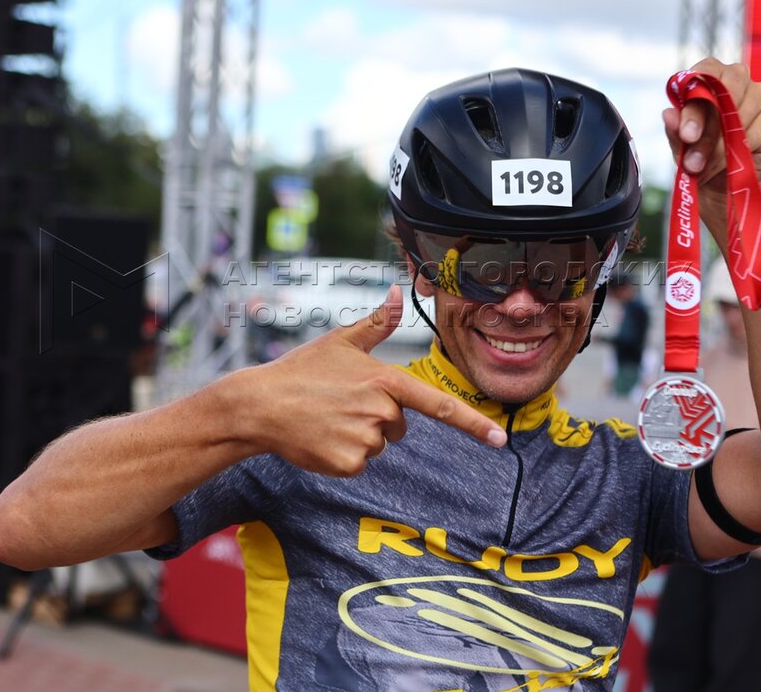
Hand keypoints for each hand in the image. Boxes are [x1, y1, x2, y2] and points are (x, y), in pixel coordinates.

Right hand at [235, 285, 506, 475]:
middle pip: (398, 426)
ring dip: (357, 436)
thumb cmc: (301, 370)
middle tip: (340, 403)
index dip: (473, 424)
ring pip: (378, 446)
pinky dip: (342, 455)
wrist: (259, 405)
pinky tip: (320, 437)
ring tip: (326, 419)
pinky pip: (358, 464)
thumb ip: (377, 324)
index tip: (501, 439)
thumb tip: (397, 295)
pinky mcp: (348, 464)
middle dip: (376, 418)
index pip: (438, 405)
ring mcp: (364, 440)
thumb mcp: (340, 342)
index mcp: (385, 381)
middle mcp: (380, 412)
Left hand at [661, 59, 760, 206]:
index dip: (695, 107)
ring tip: (703, 168)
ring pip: (740, 116)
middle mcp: (736, 76)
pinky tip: (725, 165)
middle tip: (693, 159)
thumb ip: (675, 129)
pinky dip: (737, 153)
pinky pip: (755, 133)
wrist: (722, 178)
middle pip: (726, 92)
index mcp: (708, 73)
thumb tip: (669, 115)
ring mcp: (758, 94)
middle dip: (708, 129)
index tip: (687, 135)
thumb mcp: (680, 144)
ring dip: (719, 148)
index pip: (704, 75)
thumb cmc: (698, 151)